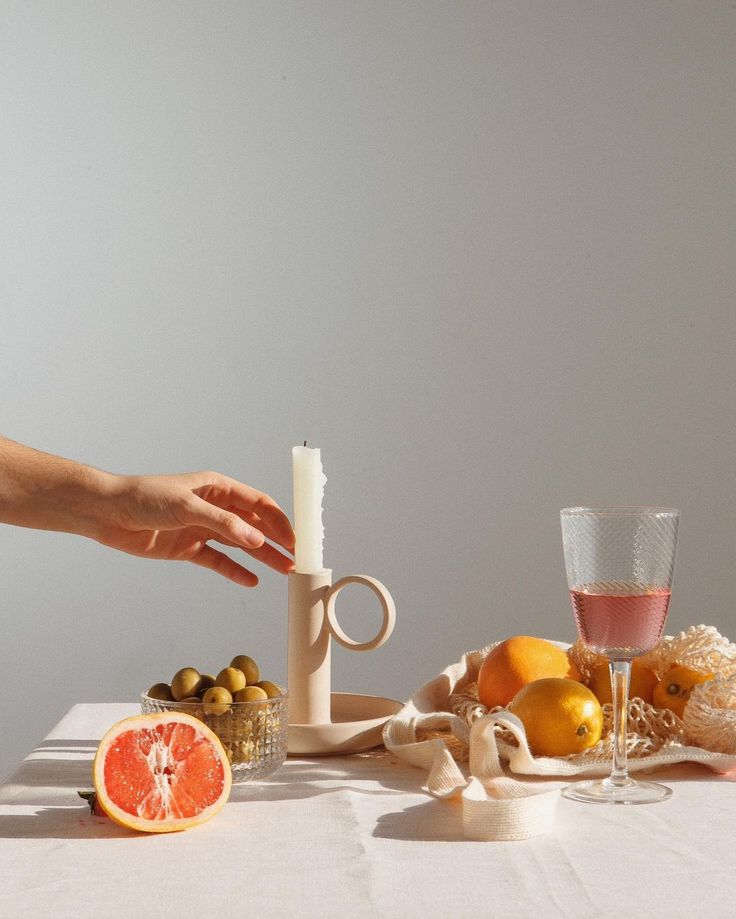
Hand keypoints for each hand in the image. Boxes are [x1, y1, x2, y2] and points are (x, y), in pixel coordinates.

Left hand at [94, 470, 294, 586]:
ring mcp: (202, 529)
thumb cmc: (144, 497)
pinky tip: (251, 580)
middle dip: (276, 541)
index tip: (294, 539)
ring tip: (283, 571)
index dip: (279, 521)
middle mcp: (214, 508)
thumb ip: (224, 524)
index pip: (258, 505)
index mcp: (218, 488)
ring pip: (239, 545)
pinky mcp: (188, 548)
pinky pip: (218, 561)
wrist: (108, 513)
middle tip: (295, 559)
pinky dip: (234, 571)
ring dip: (261, 557)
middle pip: (253, 526)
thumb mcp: (187, 507)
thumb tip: (256, 540)